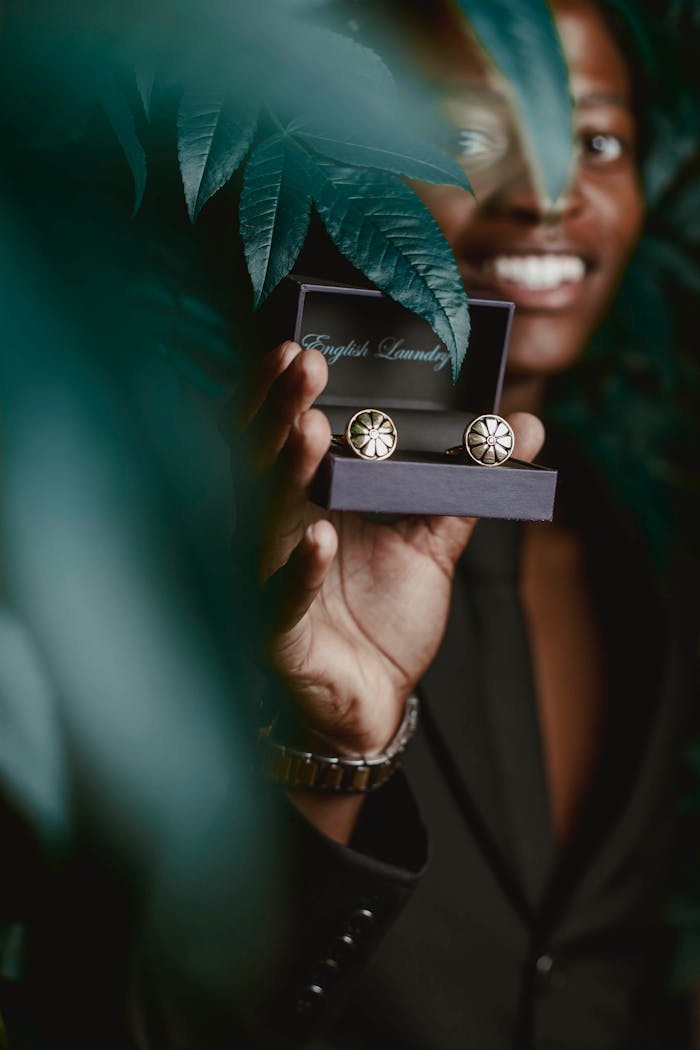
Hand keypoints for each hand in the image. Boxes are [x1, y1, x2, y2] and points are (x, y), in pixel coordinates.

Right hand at [246, 340, 544, 757]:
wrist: (374, 693)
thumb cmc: (387, 610)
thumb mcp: (433, 538)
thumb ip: (468, 484)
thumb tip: (526, 430)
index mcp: (308, 497)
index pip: (284, 433)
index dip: (285, 391)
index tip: (305, 347)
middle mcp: (278, 528)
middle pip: (263, 459)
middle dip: (278, 409)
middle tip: (303, 362)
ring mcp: (268, 577)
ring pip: (264, 518)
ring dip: (285, 472)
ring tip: (309, 429)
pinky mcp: (276, 633)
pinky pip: (281, 598)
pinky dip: (298, 569)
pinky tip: (318, 538)